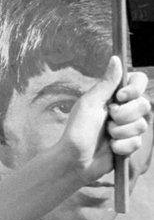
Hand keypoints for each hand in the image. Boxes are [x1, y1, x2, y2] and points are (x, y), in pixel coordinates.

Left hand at [60, 59, 150, 181]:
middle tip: (108, 119)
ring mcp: (129, 126)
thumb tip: (116, 58)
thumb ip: (106, 83)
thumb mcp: (90, 103)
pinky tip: (110, 148)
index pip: (139, 81)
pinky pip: (137, 142)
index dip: (134, 89)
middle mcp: (124, 108)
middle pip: (144, 103)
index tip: (120, 97)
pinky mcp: (130, 143)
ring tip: (107, 135)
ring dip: (120, 131)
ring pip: (142, 124)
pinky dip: (121, 146)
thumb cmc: (77, 130)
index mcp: (114, 95)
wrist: (76, 160)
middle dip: (124, 114)